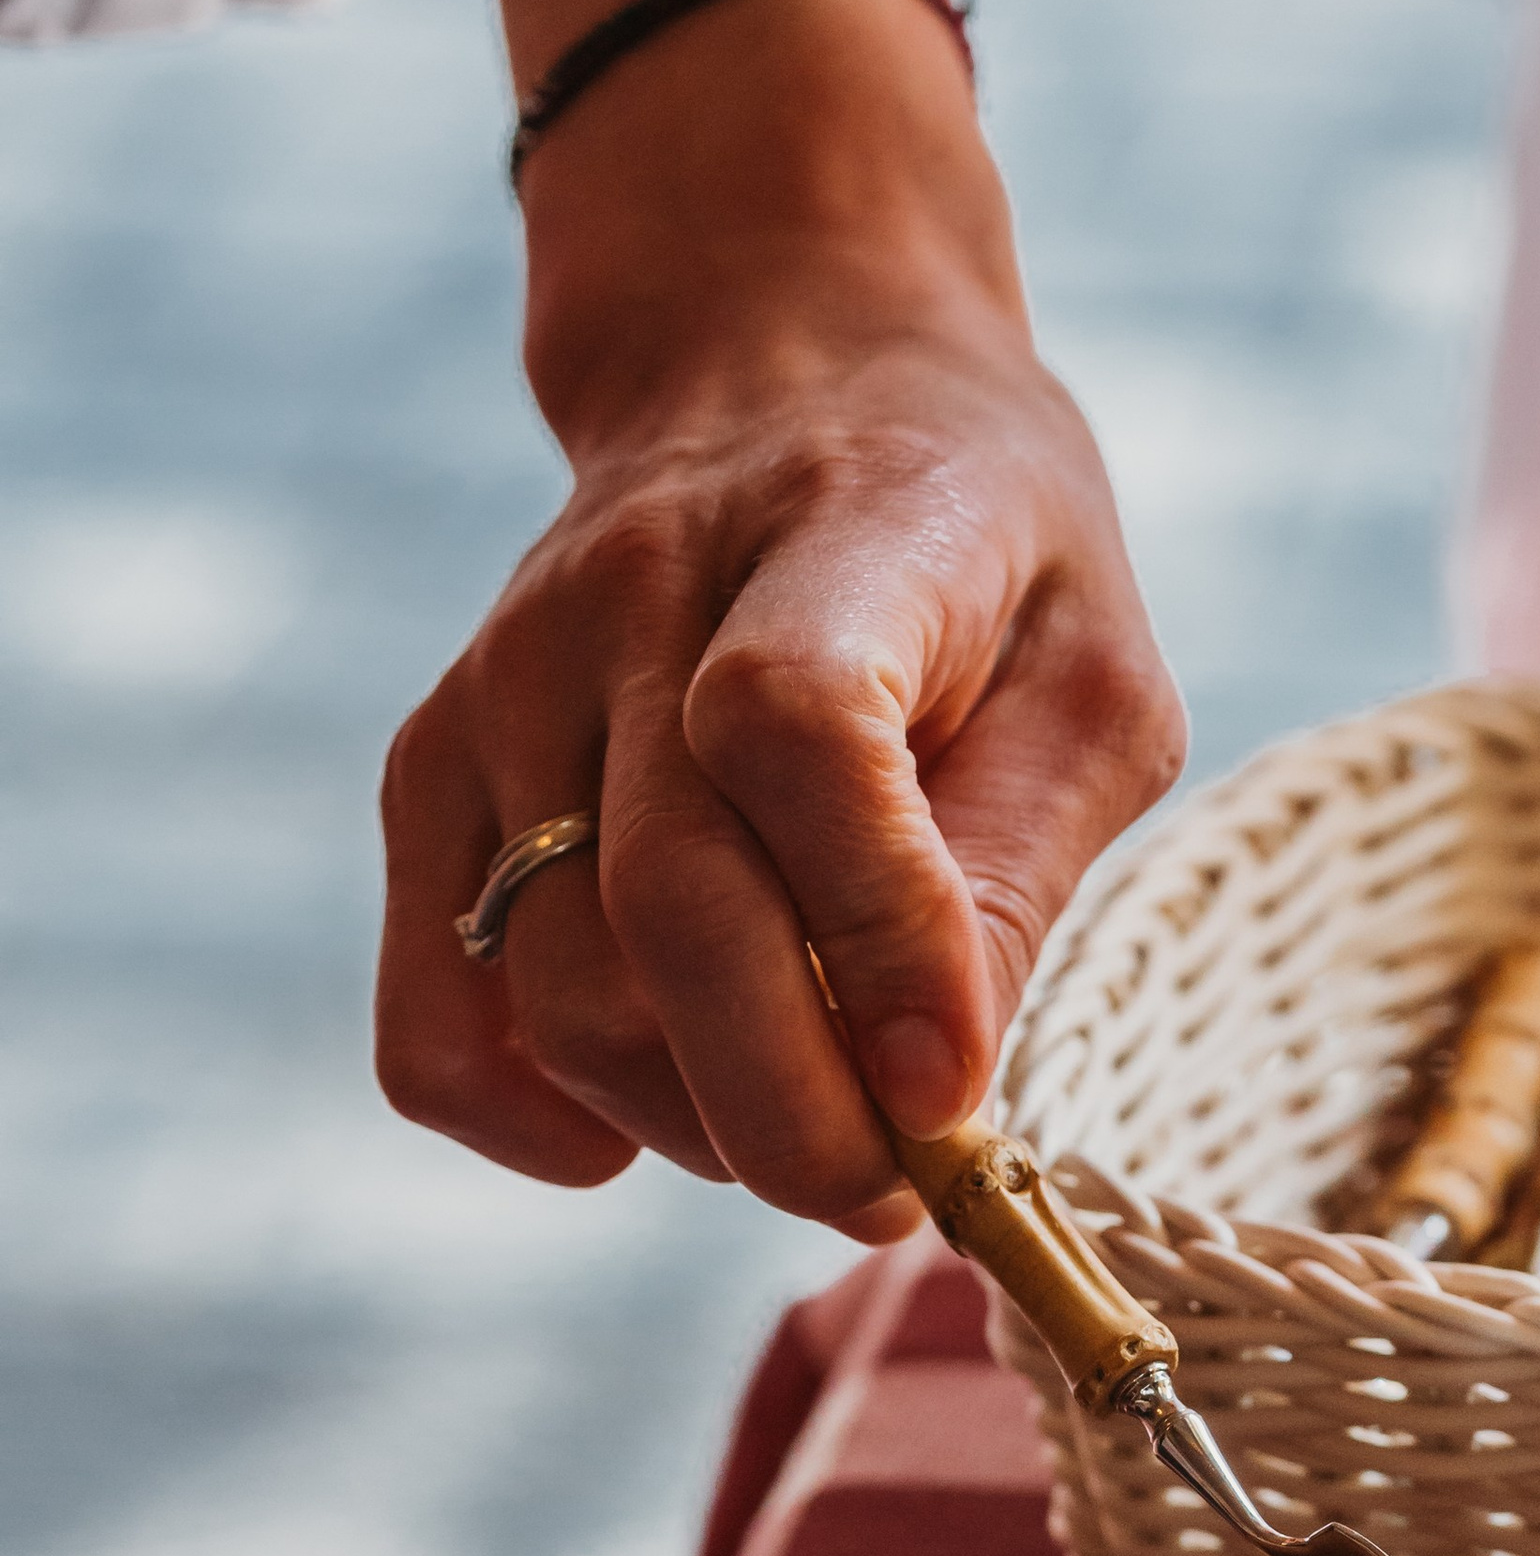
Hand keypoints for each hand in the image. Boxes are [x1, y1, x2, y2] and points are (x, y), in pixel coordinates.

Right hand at [375, 0, 1183, 1236]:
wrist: (787, 369)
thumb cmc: (983, 558)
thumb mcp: (1090, 676)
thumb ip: (1019, 871)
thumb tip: (936, 1090)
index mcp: (840, 531)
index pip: (794, 727)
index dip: (873, 936)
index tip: (950, 1094)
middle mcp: (633, 597)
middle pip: (670, 907)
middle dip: (796, 1113)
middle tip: (894, 1186)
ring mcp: (508, 683)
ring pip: (563, 990)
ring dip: (693, 1121)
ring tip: (806, 1112)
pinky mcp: (434, 769)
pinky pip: (435, 1019)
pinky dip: (532, 1120)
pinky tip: (643, 1124)